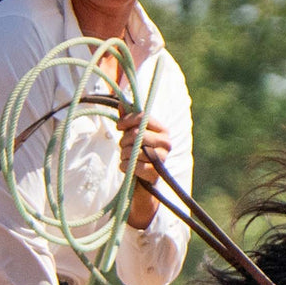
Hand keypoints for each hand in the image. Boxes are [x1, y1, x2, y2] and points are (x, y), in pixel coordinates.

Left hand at [117, 112, 170, 229]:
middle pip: (136, 134)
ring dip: (123, 155)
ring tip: (126, 158)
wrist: (143, 182)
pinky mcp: (155, 174)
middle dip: (124, 141)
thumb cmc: (137, 154)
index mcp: (163, 130)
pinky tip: (127, 168)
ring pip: (133, 150)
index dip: (127, 120)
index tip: (119, 126)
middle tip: (123, 147)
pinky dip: (124, 167)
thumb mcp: (132, 136)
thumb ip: (128, 120)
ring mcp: (162, 159)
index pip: (143, 117)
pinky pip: (132, 165)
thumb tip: (121, 102)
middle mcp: (166, 142)